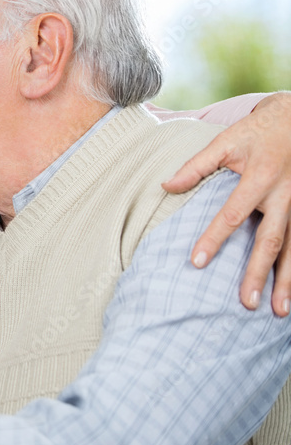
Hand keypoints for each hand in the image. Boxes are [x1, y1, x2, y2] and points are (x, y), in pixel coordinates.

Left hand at [163, 92, 290, 315]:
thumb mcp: (226, 142)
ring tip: (279, 312)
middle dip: (259, 274)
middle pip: (270, 241)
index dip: (214, 239)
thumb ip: (196, 166)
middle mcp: (285, 196)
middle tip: (246, 304)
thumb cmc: (257, 132)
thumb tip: (165, 186)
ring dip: (287, 282)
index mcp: (260, 178)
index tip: (197, 262)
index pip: (233, 215)